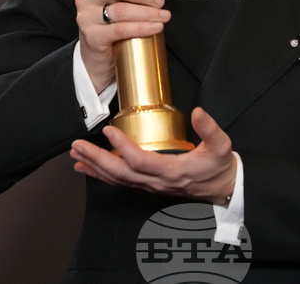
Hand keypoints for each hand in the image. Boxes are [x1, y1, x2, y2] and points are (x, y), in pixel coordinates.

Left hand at [69, 108, 237, 204]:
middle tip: (78, 146)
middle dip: (97, 159)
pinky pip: (120, 182)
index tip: (109, 130)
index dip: (123, 148)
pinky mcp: (148, 185)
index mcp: (172, 171)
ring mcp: (150, 185)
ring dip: (94, 166)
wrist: (223, 188)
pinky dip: (101, 175)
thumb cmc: (219, 167)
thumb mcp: (222, 146)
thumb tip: (198, 112)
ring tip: (76, 154)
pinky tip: (87, 168)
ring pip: (117, 179)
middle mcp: (157, 181)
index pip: (141, 161)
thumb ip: (210, 129)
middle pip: (120, 174)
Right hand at [76, 0, 172, 91]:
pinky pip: (120, 29)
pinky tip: (156, 27)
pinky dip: (141, 27)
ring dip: (147, 12)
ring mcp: (86, 17)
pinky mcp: (92, 36)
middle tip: (160, 1)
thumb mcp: (126, 1)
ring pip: (120, 9)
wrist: (98, 56)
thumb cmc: (112, 23)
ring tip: (164, 16)